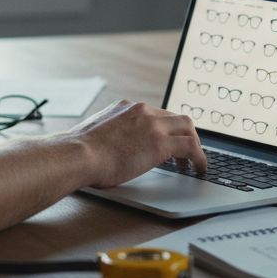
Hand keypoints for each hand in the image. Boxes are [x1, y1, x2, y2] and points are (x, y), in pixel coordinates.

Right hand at [71, 100, 206, 188]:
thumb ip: (109, 136)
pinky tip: (199, 169)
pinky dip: (199, 157)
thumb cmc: (79, 153)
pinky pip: (190, 147)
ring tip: (195, 163)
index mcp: (126, 108)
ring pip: (187, 128)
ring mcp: (152, 125)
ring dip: (194, 145)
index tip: (168, 140)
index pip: (156, 113)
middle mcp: (141, 111)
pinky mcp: (160, 143)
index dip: (166, 128)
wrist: (77, 154)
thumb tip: (109, 150)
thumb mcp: (96, 136)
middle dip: (184, 134)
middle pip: (175, 117)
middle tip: (186, 152)